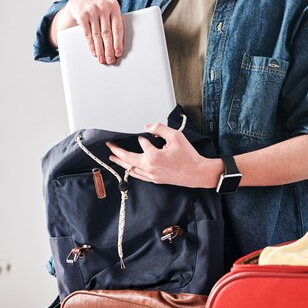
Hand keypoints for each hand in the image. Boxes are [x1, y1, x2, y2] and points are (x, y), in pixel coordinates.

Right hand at [52, 0, 123, 63]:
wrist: (81, 2)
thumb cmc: (100, 10)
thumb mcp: (109, 12)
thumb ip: (114, 23)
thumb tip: (118, 46)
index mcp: (114, 6)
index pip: (117, 27)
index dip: (118, 42)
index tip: (118, 53)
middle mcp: (103, 7)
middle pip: (107, 33)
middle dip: (109, 49)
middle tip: (110, 60)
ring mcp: (92, 10)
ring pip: (97, 35)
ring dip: (99, 49)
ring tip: (102, 58)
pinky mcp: (82, 15)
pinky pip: (87, 34)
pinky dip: (91, 45)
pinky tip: (94, 52)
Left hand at [106, 122, 222, 187]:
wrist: (197, 173)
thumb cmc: (189, 157)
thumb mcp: (176, 136)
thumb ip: (160, 129)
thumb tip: (148, 127)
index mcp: (153, 156)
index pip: (142, 144)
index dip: (142, 138)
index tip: (143, 136)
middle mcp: (150, 167)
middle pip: (128, 159)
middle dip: (117, 151)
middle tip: (110, 146)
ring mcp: (152, 175)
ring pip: (131, 169)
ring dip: (121, 162)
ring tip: (113, 157)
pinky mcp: (155, 180)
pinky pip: (139, 176)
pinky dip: (131, 171)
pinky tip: (129, 169)